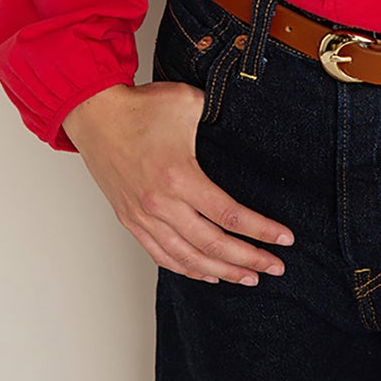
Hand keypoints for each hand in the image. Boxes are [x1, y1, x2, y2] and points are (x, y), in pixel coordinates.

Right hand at [62, 81, 294, 285]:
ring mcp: (144, 216)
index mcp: (179, 177)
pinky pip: (161, 255)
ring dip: (222, 271)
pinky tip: (208, 274)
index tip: (285, 239)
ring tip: (249, 278)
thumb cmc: (140, 107)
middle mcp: (161, 204)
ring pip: (188, 258)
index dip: (261, 231)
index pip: (229, 215)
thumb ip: (219, 116)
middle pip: (213, 245)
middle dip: (250, 259)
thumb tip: (243, 122)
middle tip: (276, 268)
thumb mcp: (188, 102)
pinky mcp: (130, 220)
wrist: (95, 114)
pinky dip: (187, 269)